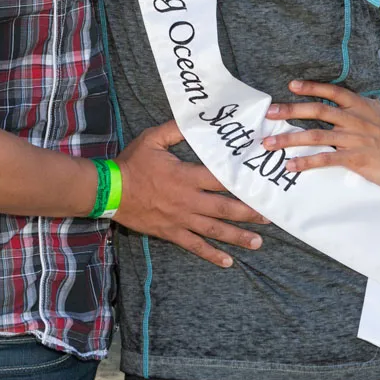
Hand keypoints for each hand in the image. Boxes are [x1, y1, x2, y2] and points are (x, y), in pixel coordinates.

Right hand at [115, 120, 268, 267]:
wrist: (109, 191)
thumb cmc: (132, 163)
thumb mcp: (153, 139)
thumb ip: (176, 129)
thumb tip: (196, 118)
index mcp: (186, 176)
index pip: (221, 179)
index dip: (242, 180)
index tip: (261, 182)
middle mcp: (188, 200)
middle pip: (225, 208)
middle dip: (249, 213)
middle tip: (270, 216)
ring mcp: (181, 219)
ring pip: (214, 230)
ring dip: (238, 236)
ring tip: (258, 242)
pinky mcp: (172, 233)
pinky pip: (195, 246)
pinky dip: (212, 254)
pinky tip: (228, 261)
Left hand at [262, 80, 379, 191]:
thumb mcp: (379, 112)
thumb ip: (361, 106)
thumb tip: (346, 100)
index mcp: (359, 105)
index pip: (331, 91)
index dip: (310, 87)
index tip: (291, 86)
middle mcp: (353, 119)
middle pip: (316, 110)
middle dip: (290, 111)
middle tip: (269, 113)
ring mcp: (352, 139)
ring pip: (315, 135)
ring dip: (289, 139)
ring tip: (269, 144)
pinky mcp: (354, 159)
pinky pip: (325, 159)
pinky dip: (306, 162)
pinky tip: (291, 165)